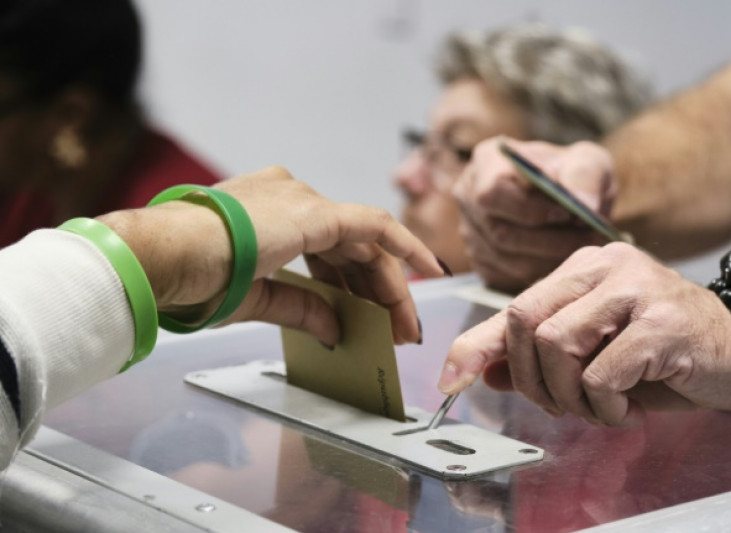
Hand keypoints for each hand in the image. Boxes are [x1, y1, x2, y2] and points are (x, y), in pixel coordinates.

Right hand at [98, 166, 444, 345]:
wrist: (164, 258)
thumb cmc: (190, 277)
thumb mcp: (255, 298)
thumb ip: (301, 307)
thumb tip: (336, 329)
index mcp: (269, 216)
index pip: (326, 250)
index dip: (352, 283)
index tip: (369, 312)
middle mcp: (290, 199)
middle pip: (352, 249)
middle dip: (378, 292)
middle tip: (399, 331)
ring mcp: (304, 201)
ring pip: (367, 244)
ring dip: (390, 286)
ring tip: (406, 326)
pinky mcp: (318, 213)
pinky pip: (376, 227)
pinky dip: (405, 246)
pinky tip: (428, 271)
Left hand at [438, 243, 730, 425]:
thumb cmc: (665, 351)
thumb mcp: (594, 351)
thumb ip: (539, 355)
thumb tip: (483, 370)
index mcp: (584, 267)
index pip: (514, 306)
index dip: (476, 346)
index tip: (450, 379)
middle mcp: (607, 266)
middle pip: (527, 323)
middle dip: (531, 380)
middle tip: (562, 405)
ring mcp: (636, 289)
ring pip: (557, 345)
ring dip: (569, 396)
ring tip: (599, 406)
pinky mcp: (662, 323)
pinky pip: (601, 374)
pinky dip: (603, 405)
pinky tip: (626, 407)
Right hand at [452, 137, 615, 291]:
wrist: (568, 198)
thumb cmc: (573, 175)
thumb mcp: (587, 161)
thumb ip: (585, 176)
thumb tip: (584, 204)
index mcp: (487, 161)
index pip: (493, 192)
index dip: (529, 209)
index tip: (568, 213)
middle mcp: (469, 196)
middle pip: (499, 231)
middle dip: (548, 240)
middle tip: (587, 237)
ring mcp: (471, 231)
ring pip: (505, 258)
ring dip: (549, 258)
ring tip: (583, 247)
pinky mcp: (481, 260)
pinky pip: (508, 275)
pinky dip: (541, 272)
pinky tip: (565, 259)